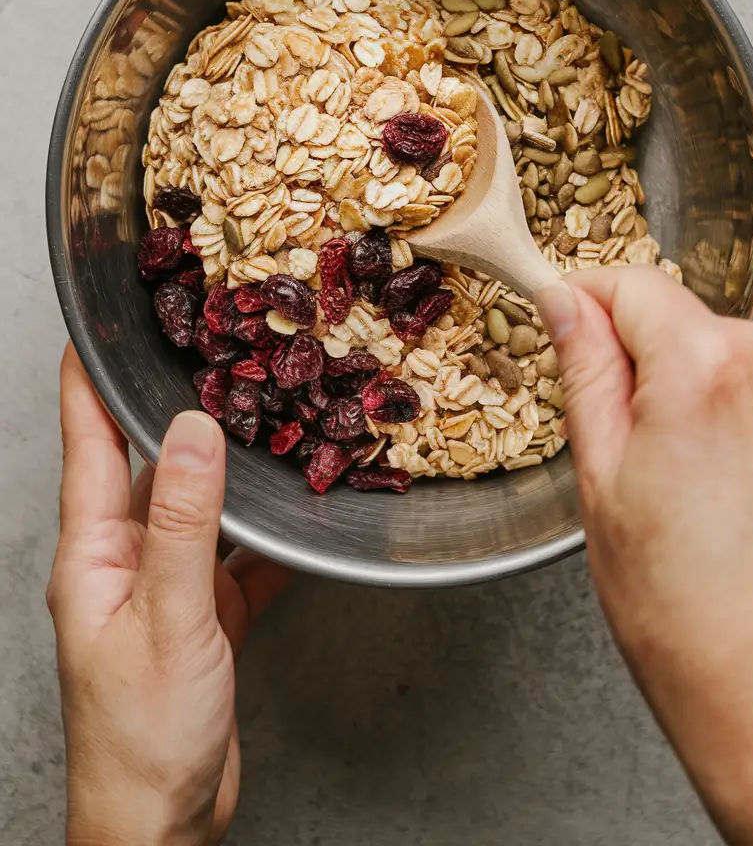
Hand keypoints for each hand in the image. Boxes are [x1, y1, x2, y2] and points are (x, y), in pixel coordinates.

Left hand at [48, 345, 289, 845]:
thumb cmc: (142, 740)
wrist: (160, 828)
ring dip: (228, 468)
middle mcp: (123, 559)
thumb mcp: (170, 621)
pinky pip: (235, 557)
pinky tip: (297, 515)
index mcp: (94, 552)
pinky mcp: (201, 616)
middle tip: (208, 352)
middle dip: (174, 405)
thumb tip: (197, 430)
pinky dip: (265, 536)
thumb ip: (185, 524)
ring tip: (263, 417)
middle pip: (148, 462)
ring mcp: (163, 587)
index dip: (88, 379)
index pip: (88, 442)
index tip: (97, 324)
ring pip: (198, 506)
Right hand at [538, 271, 752, 845]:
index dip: (586, 300)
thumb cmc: (687, 615)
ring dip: (686, 383)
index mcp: (706, 371)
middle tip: (619, 435)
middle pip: (680, 315)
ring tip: (674, 474)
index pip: (632, 284)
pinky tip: (715, 479)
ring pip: (721, 347)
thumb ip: (586, 371)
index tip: (564, 319)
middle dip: (638, 353)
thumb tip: (565, 306)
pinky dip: (728, 407)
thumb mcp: (602, 479)